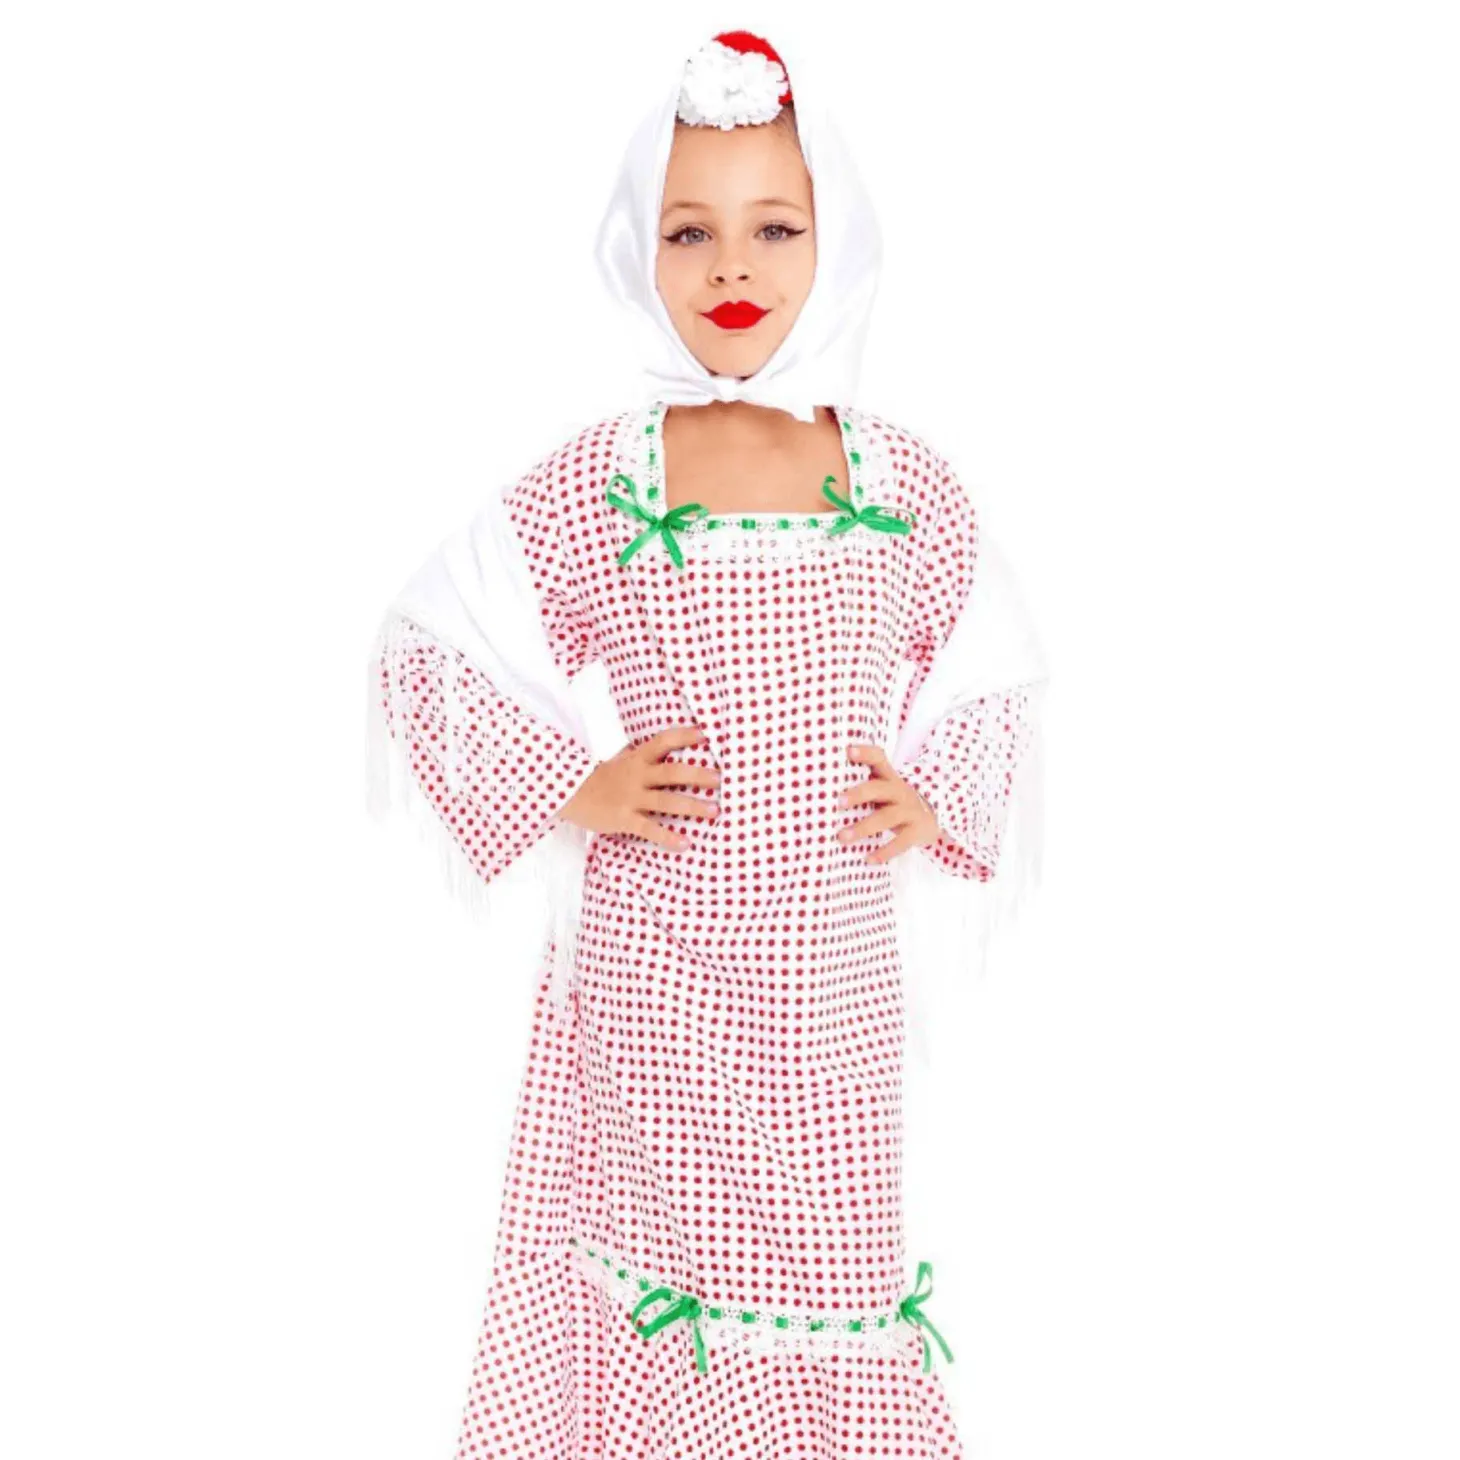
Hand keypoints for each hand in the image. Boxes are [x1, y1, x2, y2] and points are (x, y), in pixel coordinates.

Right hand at [559, 724, 719, 849]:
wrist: (567, 794)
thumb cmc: (599, 778)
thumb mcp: (620, 760)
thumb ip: (641, 755)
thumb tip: (664, 746)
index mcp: (636, 759)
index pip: (662, 741)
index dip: (684, 736)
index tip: (705, 735)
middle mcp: (637, 776)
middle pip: (672, 772)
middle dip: (698, 775)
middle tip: (720, 779)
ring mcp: (631, 798)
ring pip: (667, 801)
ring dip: (692, 806)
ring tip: (714, 811)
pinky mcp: (624, 819)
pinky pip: (650, 829)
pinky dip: (668, 837)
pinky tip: (685, 843)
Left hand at [837, 743, 938, 863]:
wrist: (932, 818)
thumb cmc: (893, 802)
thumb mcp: (882, 789)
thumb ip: (861, 787)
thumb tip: (820, 793)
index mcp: (888, 777)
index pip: (878, 758)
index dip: (865, 753)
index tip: (849, 751)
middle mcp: (899, 790)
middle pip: (878, 789)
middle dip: (858, 794)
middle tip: (838, 802)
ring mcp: (910, 810)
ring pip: (886, 817)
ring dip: (863, 828)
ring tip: (842, 837)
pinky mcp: (917, 830)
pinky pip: (901, 842)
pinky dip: (884, 852)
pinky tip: (868, 860)